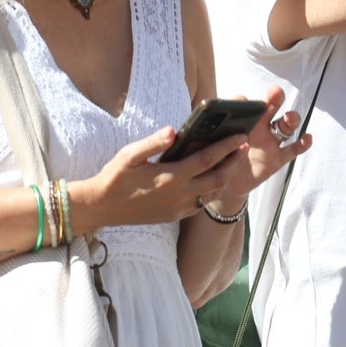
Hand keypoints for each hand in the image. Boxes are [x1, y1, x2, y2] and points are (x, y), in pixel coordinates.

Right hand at [74, 123, 247, 233]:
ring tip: (233, 161)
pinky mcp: (175, 216)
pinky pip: (201, 204)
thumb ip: (152, 142)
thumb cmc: (115, 177)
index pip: (207, 159)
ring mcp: (178, 208)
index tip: (240, 136)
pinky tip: (212, 179)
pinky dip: (212, 190)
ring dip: (226, 177)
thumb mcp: (129, 155)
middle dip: (234, 162)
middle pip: (219, 178)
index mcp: (170, 177)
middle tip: (243, 147)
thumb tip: (172, 130)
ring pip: (213, 193)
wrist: (102, 207)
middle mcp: (179, 195)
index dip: (227, 147)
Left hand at [197, 87, 309, 221]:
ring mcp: (270, 140)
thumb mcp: (202, 147)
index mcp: (238, 118)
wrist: (220, 182)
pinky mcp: (278, 157)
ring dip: (290, 119)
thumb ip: (197, 137)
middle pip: (270, 105)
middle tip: (274, 94)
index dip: (241, 102)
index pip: (241, 102)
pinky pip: (293, 149)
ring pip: (284, 124)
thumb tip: (177, 132)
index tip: (239, 102)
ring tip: (289, 118)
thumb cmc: (211, 157)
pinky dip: (302, 144)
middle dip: (274, 97)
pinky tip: (307, 139)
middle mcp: (257, 124)